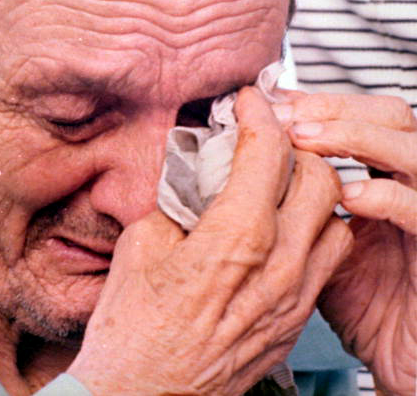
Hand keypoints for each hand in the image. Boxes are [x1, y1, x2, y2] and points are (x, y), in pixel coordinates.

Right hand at [68, 87, 352, 395]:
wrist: (142, 395)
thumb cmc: (134, 330)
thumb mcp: (142, 243)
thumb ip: (177, 197)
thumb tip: (193, 168)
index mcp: (235, 240)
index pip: (267, 153)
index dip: (258, 115)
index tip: (248, 103)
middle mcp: (278, 266)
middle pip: (318, 177)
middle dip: (293, 145)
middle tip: (265, 140)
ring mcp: (293, 296)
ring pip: (335, 216)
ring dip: (311, 189)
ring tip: (279, 184)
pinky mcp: (294, 319)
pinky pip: (328, 258)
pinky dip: (314, 229)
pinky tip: (283, 229)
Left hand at [273, 92, 416, 395]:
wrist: (403, 361)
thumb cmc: (364, 304)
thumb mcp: (321, 246)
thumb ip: (297, 209)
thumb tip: (240, 178)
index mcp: (383, 180)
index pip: (362, 119)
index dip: (321, 103)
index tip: (273, 102)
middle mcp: (409, 188)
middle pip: (392, 117)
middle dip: (336, 108)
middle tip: (286, 115)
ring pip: (412, 151)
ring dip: (357, 136)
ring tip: (306, 137)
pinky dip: (387, 197)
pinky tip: (349, 195)